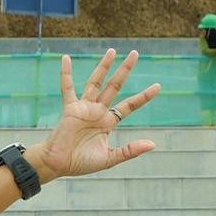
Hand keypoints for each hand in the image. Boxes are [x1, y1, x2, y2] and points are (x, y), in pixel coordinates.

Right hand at [35, 50, 163, 180]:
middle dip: (125, 70)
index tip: (158, 86)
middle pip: (115, 86)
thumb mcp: (110, 158)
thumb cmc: (81, 163)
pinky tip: (66, 58)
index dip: (143, 96)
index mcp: (108, 122)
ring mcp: (84, 107)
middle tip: (135, 53)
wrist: (58, 164)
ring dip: (104, 66)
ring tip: (112, 50)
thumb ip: (129, 150)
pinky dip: (66, 73)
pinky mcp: (70, 108)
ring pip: (96, 81)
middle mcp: (98, 111)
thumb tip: (153, 144)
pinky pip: (68, 87)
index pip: (130, 105)